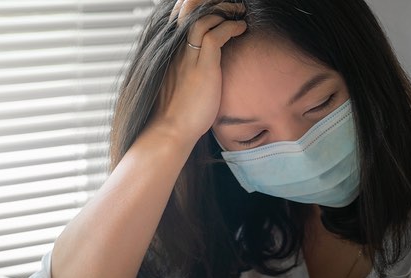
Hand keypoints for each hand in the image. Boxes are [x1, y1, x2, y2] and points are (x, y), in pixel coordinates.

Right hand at [151, 0, 246, 142]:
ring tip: (239, 13)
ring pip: (202, 16)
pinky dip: (231, 27)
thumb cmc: (176, 113)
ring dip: (224, 10)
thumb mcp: (178, 83)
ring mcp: (187, 57)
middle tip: (229, 6)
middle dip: (208, 2)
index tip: (215, 8)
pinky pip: (215, 36)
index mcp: (169, 51)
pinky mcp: (201, 68)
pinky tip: (241, 29)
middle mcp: (175, 49)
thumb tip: (198, 66)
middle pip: (187, 8)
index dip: (196, 7)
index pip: (179, 15)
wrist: (169, 132)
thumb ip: (185, 68)